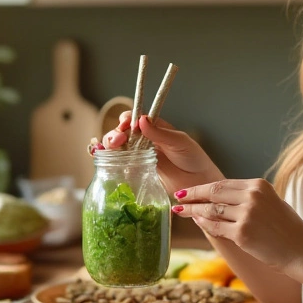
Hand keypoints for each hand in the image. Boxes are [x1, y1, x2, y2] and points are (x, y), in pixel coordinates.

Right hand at [88, 112, 223, 192]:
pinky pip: (120, 163)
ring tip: (110, 150)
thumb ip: (160, 133)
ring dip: (110, 146)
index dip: (126, 119)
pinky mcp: (138, 171)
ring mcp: (140, 156)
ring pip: (118, 147)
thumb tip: (142, 120)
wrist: (199, 183)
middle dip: (115, 134)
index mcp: (155, 128)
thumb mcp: (179, 143)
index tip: (125, 125)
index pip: (135, 118)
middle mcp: (145, 141)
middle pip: (121, 132)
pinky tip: (103, 159)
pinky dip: (109, 160)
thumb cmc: (194, 160)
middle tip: (117, 141)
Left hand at [172, 178, 302, 269]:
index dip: (202, 188)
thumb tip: (220, 201)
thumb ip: (248, 199)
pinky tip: (196, 222)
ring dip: (192, 211)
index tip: (188, 190)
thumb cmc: (288, 230)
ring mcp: (246, 215)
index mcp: (259, 185)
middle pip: (213, 192)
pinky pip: (215, 227)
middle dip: (192, 195)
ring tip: (180, 211)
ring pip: (210, 210)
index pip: (222, 184)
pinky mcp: (242, 233)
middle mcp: (252, 196)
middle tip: (177, 197)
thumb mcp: (271, 204)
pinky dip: (203, 224)